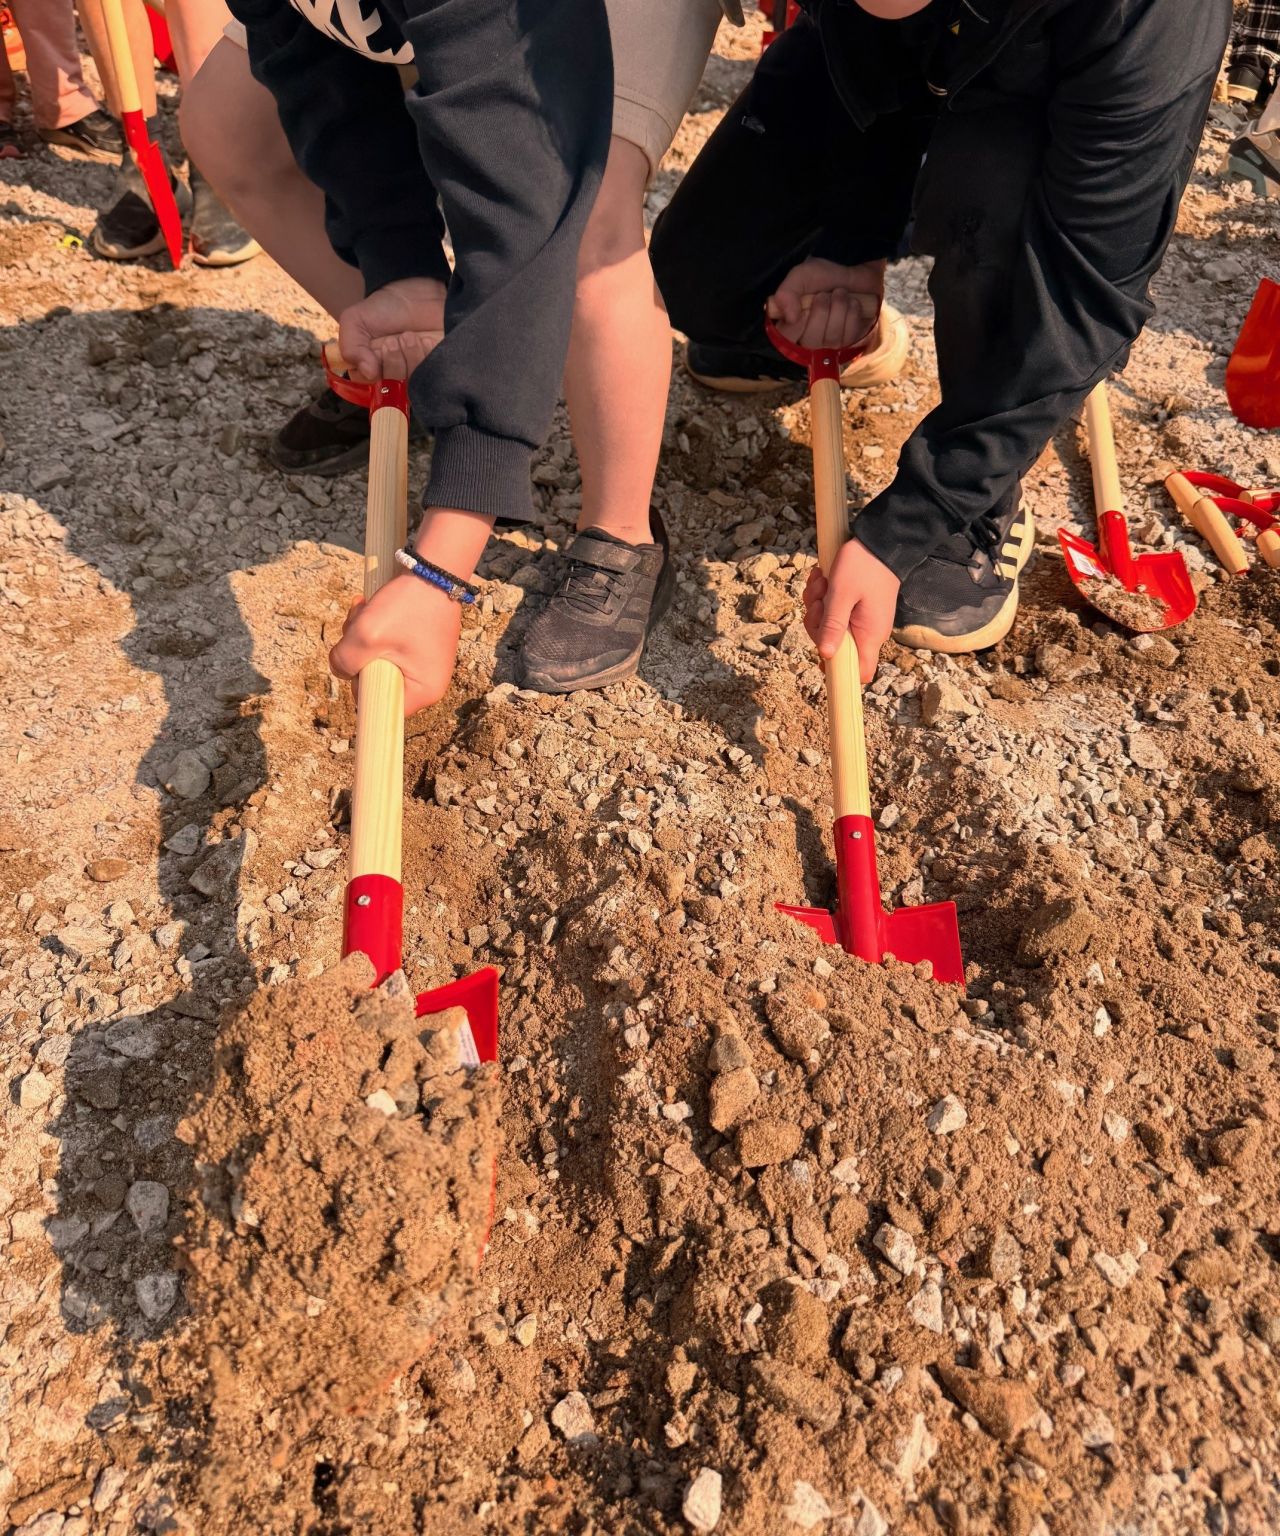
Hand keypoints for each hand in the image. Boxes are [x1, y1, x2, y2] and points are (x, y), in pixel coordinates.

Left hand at [329, 575, 462, 716]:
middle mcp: (428, 684)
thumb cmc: (408, 606)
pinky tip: (372, 609)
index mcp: (423, 692)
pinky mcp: (420, 649)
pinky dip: (375, 631)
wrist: (435, 571)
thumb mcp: (365, 635)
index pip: (378, 706)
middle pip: (375, 682)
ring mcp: (425, 665)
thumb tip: (340, 669)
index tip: (358, 657)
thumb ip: (343, 661)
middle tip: (358, 625)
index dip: (359, 684)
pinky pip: (388, 649)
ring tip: (365, 610)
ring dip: (363, 638)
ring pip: (377, 662)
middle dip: (359, 654)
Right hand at [337, 276, 446, 382]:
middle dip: (394, 363)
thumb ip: (351, 348)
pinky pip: (435, 375)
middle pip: (395, 390)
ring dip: (411, 357)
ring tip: (409, 336)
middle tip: (393, 340)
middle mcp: (393, 379)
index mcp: (371, 373)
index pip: (372, 390)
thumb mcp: (355, 321)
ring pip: (414, 383)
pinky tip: (426, 340)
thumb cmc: (382, 309)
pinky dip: (428, 356)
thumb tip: (369, 373)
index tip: (377, 350)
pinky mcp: (437, 370)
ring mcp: (416, 376)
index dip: (376, 374)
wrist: (414, 293)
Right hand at [767, 257, 884, 351]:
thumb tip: (790, 318)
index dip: (796, 325)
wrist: (853, 276)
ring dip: (839, 307)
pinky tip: (851, 303)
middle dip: (822, 310)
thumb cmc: (823, 277)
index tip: (805, 309)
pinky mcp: (848, 342)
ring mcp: (828, 344)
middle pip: (811, 340)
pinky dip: (852, 313)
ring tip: (840, 294)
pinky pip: (849, 335)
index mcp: (790, 324)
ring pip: (832, 337)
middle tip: (825, 294)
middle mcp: (807, 339)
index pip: (786, 338)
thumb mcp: (801, 276)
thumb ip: (787, 293)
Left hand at [802, 538, 899, 684]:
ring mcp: (862, 620)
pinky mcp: (855, 608)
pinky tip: (823, 580)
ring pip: (829, 627)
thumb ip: (833, 626)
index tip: (820, 652)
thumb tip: (825, 656)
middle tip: (819, 600)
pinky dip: (823, 597)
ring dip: (818, 606)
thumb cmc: (863, 565)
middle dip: (818, 624)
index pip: (860, 673)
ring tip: (821, 583)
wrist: (879, 539)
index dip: (838, 671)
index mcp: (870, 635)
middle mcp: (868, 632)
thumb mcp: (842, 594)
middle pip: (834, 648)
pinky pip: (833, 612)